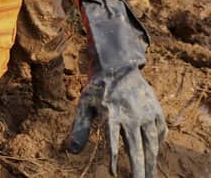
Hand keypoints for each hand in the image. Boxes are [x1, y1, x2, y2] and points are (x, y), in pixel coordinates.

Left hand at [67, 0, 165, 177]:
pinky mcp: (156, 110)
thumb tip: (71, 152)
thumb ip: (79, 129)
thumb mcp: (84, 105)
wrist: (118, 64)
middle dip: (138, 169)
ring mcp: (146, 113)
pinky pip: (160, 132)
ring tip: (149, 176)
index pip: (113, 141)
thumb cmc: (97, 88)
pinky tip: (155, 153)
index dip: (113, 158)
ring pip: (151, 143)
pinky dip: (159, 144)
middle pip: (137, 148)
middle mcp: (131, 115)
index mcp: (111, 113)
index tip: (114, 174)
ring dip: (151, 162)